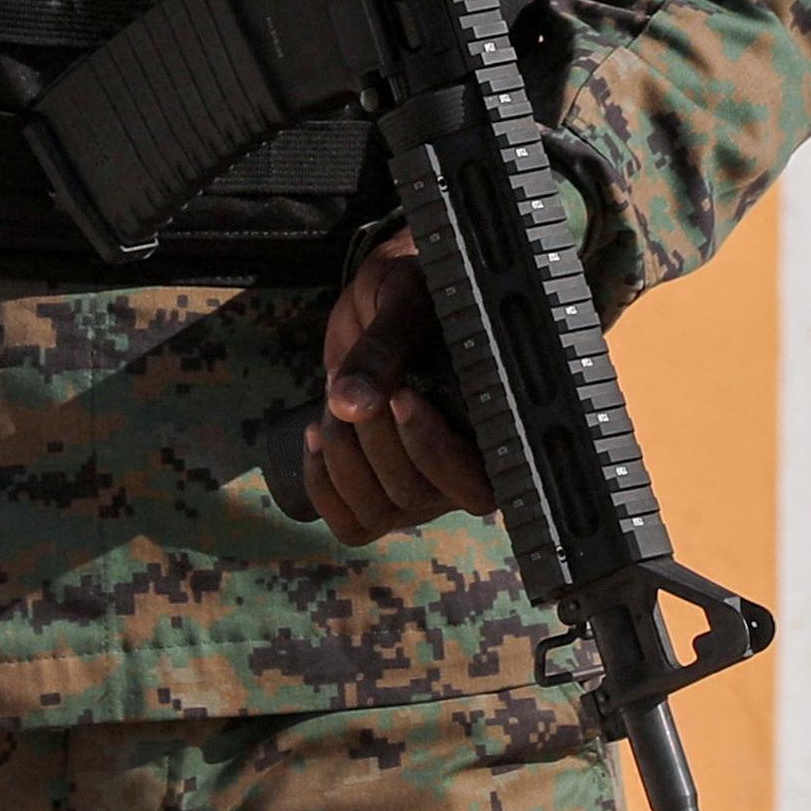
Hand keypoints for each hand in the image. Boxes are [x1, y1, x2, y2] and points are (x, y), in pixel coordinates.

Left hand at [299, 232, 497, 543]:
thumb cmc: (414, 287)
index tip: (402, 395)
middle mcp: (463, 470)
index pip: (479, 486)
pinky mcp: (375, 492)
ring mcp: (419, 489)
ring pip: (378, 511)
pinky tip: (317, 433)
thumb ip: (387, 345)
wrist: (382, 298)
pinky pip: (348, 523)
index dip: (436, 452)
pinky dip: (322, 483)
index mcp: (493, 425)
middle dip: (376, 439)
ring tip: (334, 403)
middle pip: (417, 495)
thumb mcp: (406, 297)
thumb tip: (349, 404)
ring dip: (344, 457)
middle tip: (359, 385)